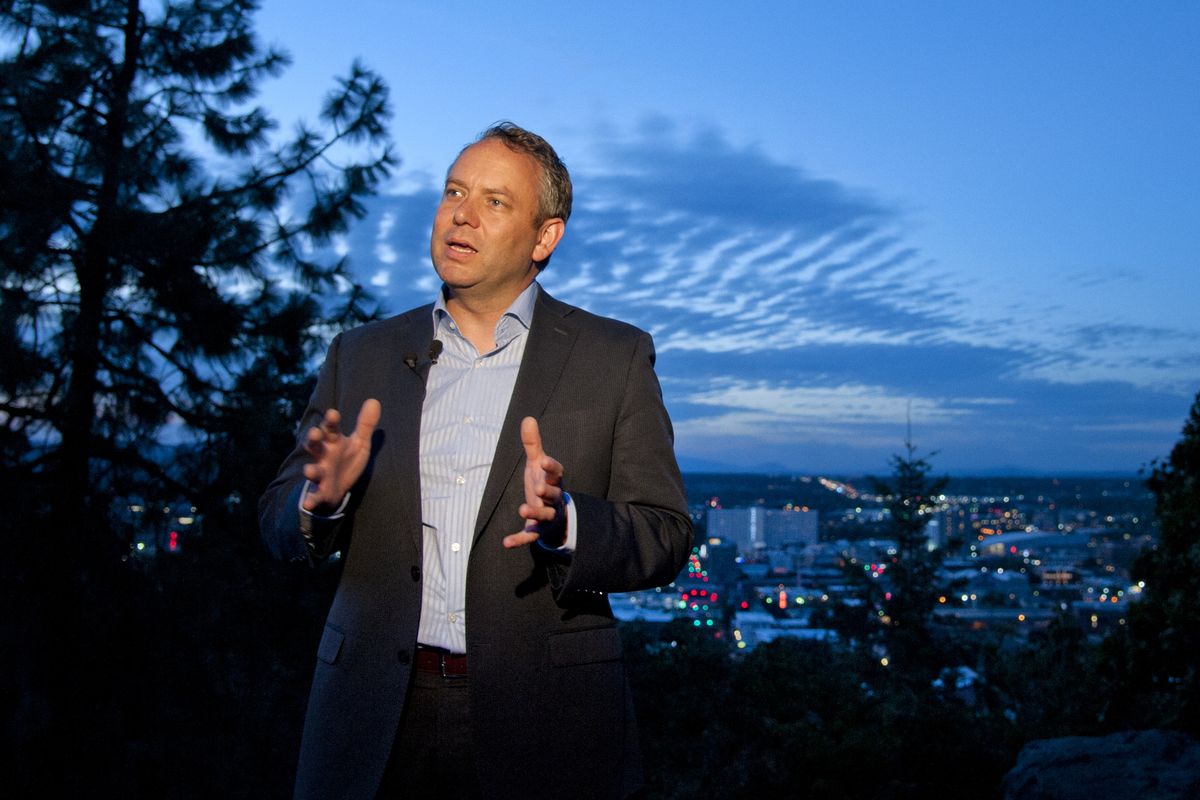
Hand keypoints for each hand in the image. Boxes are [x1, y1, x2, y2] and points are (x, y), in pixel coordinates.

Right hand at [301, 398, 380, 512]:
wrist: (339, 486)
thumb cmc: (347, 459)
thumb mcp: (359, 442)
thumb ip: (365, 424)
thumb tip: (375, 401)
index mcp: (333, 442)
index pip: (331, 428)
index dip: (331, 421)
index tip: (333, 413)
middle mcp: (324, 455)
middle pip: (315, 445)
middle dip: (313, 439)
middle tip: (314, 433)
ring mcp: (321, 473)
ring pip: (314, 470)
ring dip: (311, 470)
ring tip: (309, 470)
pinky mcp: (321, 491)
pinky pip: (315, 495)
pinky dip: (311, 499)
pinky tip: (309, 502)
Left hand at [503, 416, 566, 548]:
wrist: (555, 513)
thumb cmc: (544, 483)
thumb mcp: (537, 464)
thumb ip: (533, 444)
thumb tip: (527, 418)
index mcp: (554, 480)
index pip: (556, 472)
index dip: (551, 467)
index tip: (544, 460)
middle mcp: (553, 498)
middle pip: (553, 494)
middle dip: (547, 491)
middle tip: (538, 487)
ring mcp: (547, 515)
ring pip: (545, 514)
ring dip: (536, 512)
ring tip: (523, 508)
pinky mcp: (538, 530)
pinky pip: (530, 535)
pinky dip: (520, 539)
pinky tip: (506, 543)